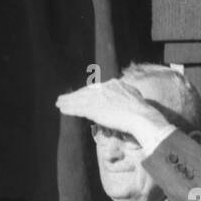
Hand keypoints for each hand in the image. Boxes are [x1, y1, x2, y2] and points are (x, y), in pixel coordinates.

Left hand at [56, 79, 172, 147]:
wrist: (141, 117)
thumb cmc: (142, 112)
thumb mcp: (133, 98)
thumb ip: (124, 96)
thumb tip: (121, 100)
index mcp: (115, 84)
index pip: (97, 88)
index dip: (86, 92)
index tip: (80, 95)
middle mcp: (105, 88)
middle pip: (86, 92)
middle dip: (74, 96)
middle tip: (63, 98)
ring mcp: (99, 97)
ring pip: (80, 99)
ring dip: (68, 102)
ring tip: (59, 104)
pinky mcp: (95, 108)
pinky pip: (78, 108)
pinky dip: (70, 108)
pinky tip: (62, 110)